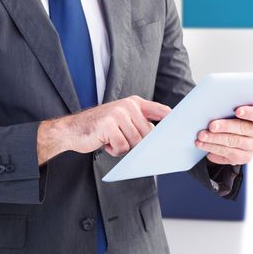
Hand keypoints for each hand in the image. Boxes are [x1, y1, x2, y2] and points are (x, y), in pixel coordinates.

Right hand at [37, 95, 170, 164]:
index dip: (173, 121)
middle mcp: (128, 105)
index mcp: (134, 102)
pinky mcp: (109, 125)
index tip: (181, 130)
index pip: (162, 110)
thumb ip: (139, 123)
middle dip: (137, 143)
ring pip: (135, 142)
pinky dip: (114, 150)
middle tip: (120, 140)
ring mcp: (118, 114)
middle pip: (148, 133)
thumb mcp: (121, 119)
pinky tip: (104, 143)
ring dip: (124, 147)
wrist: (71, 130)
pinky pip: (122, 146)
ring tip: (110, 140)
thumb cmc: (99, 128)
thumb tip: (160, 138)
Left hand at [195, 105, 252, 165]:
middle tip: (211, 127)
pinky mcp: (245, 158)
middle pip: (243, 129)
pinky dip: (215, 152)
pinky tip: (206, 149)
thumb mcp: (233, 110)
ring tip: (201, 138)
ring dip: (215, 141)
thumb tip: (211, 108)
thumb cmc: (233, 117)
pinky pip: (229, 156)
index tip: (237, 111)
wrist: (235, 133)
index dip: (249, 112)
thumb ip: (228, 108)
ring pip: (233, 144)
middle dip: (224, 127)